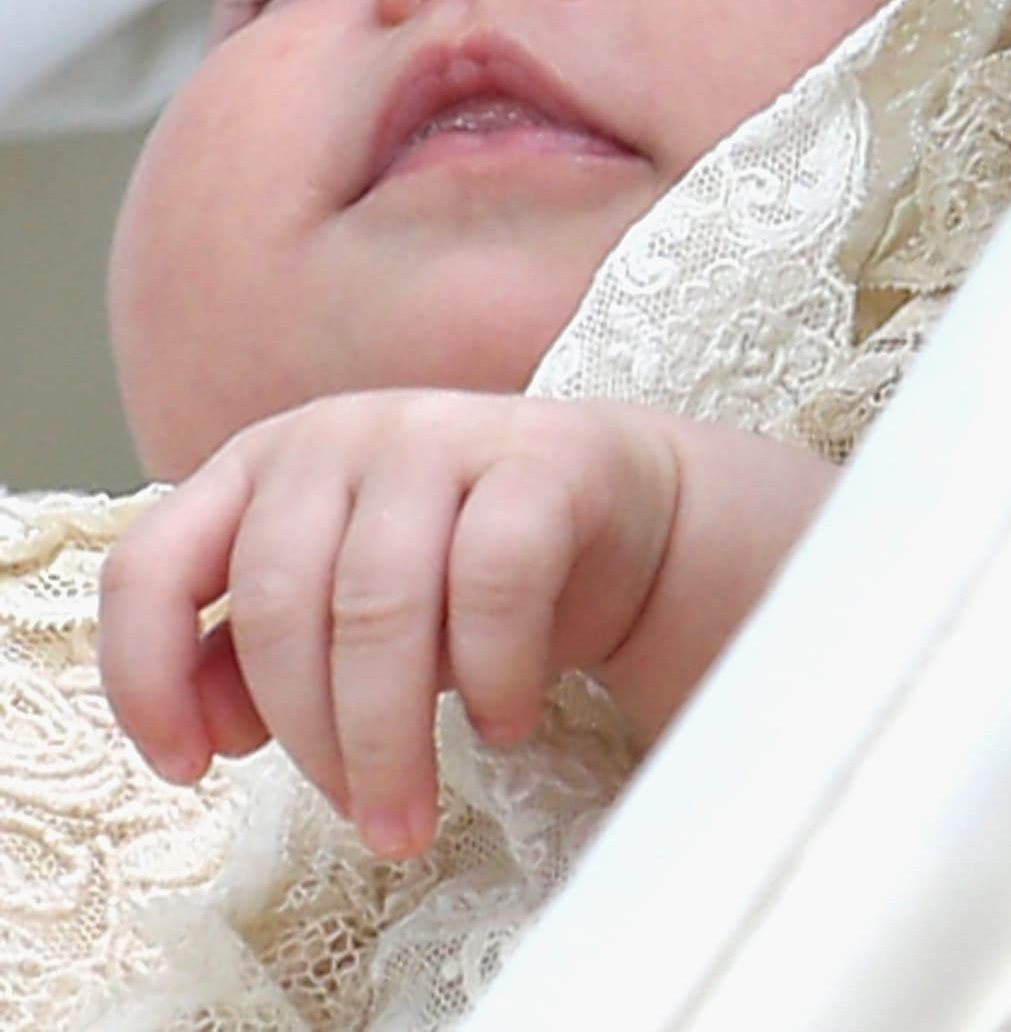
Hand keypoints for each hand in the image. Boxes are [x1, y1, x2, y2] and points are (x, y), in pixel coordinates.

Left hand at [99, 390, 679, 858]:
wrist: (617, 509)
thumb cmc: (457, 568)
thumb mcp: (339, 616)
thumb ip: (255, 662)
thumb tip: (204, 732)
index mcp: (263, 464)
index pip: (154, 564)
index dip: (145, 678)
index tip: (185, 773)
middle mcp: (339, 433)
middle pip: (280, 607)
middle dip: (312, 742)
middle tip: (362, 824)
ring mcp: (440, 434)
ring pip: (381, 604)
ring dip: (391, 739)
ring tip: (414, 816)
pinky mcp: (540, 460)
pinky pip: (494, 583)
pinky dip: (492, 676)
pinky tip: (503, 721)